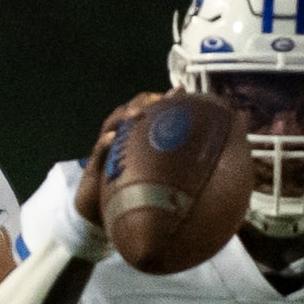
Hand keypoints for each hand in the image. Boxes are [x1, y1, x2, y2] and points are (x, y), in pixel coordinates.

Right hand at [74, 91, 172, 228]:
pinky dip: (104, 143)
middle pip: (128, 110)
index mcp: (135, 136)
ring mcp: (106, 150)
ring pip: (111, 123)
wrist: (105, 211)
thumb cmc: (134, 192)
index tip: (180, 92)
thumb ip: (175, 164)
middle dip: (142, 102)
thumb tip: (209, 159)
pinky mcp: (94, 166)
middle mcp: (120, 138)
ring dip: (123, 117)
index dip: (161, 99)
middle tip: (159, 99)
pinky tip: (112, 139)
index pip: (146, 108)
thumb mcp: (158, 175)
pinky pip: (98, 151)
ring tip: (137, 114)